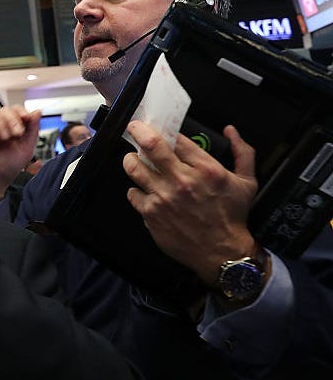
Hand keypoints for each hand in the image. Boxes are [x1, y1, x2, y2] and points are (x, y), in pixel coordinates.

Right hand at [0, 105, 41, 197]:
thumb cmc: (7, 168)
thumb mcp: (25, 148)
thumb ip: (33, 129)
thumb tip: (37, 111)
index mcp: (9, 128)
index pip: (14, 111)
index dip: (20, 111)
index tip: (27, 118)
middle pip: (3, 110)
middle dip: (12, 120)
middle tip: (16, 134)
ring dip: (0, 123)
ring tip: (4, 138)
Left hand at [123, 121, 258, 282]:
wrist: (221, 252)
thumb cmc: (232, 217)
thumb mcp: (247, 182)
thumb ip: (243, 153)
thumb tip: (232, 131)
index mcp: (206, 169)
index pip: (176, 138)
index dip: (164, 129)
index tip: (157, 127)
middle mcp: (182, 181)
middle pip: (150, 146)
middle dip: (139, 132)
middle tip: (135, 129)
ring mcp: (163, 197)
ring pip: (134, 168)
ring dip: (131, 160)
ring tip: (134, 159)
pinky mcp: (151, 213)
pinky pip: (132, 193)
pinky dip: (136, 189)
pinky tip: (144, 190)